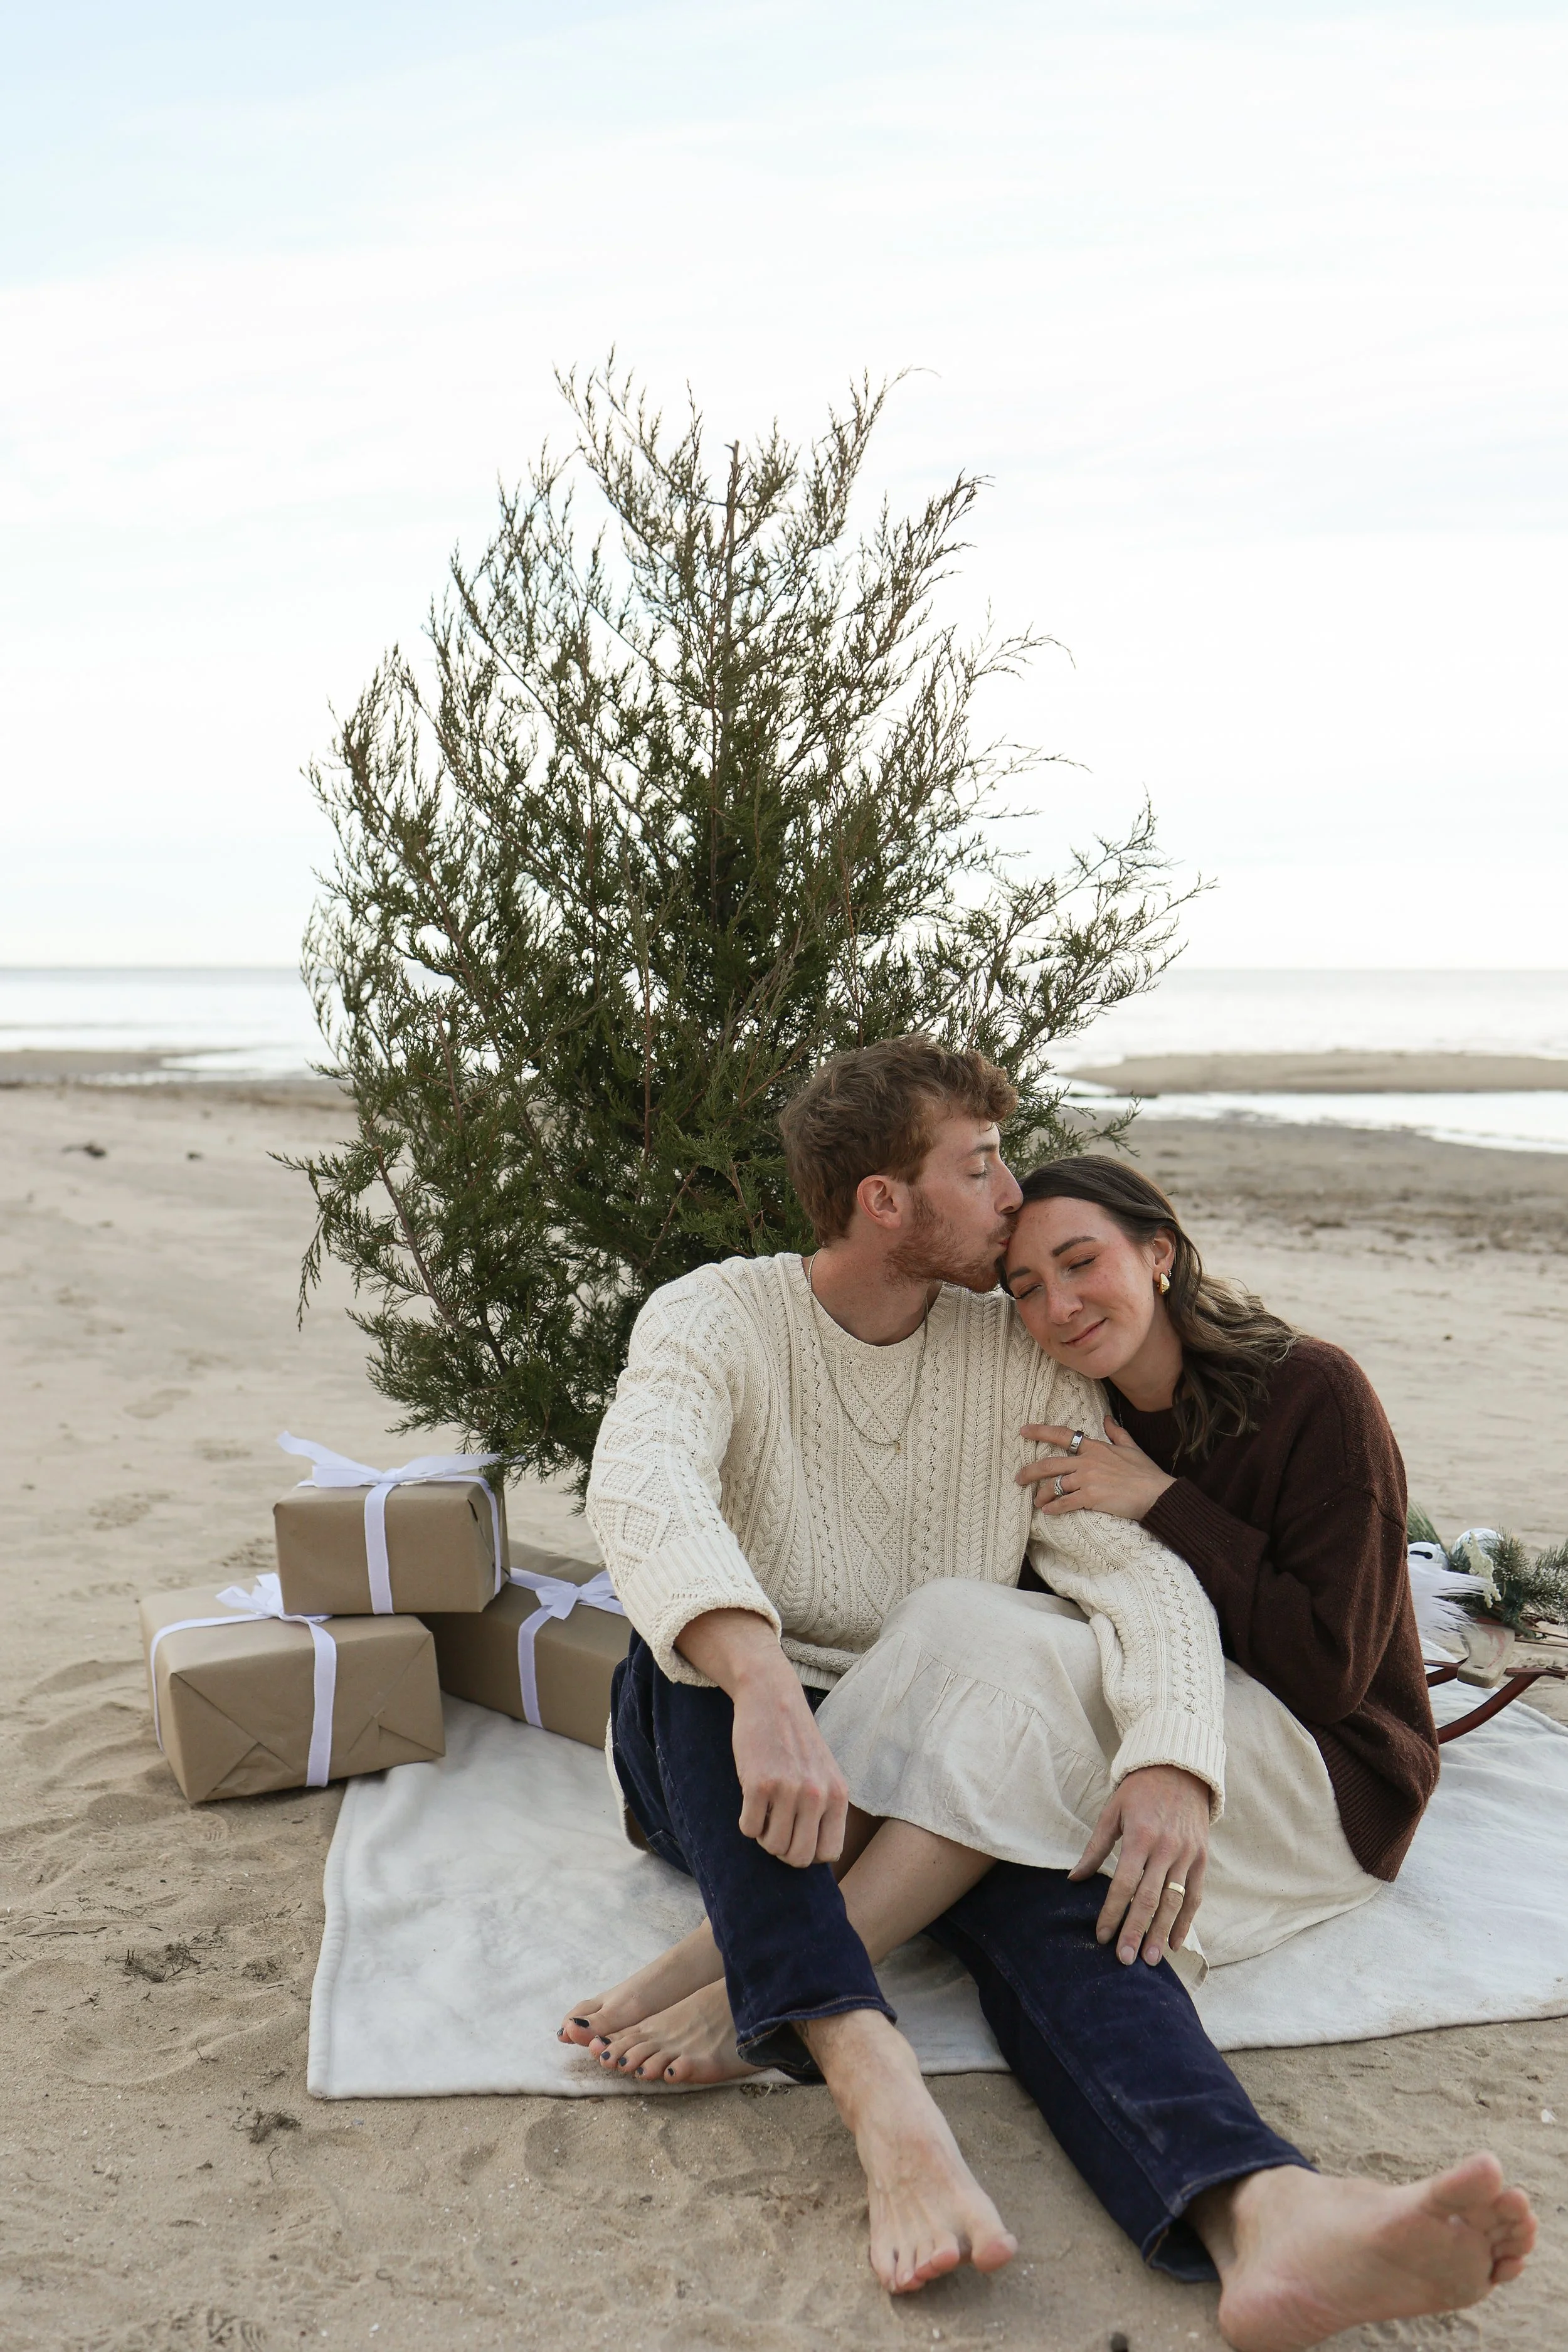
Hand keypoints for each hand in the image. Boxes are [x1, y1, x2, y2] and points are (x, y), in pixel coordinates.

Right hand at [676, 1608, 848, 1868]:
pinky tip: (750, 1801)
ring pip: (773, 1846)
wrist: (771, 1698)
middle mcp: (817, 1795)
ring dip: (763, 1836)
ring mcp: (788, 1790)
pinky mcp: (758, 1783)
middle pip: (798, 1858)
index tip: (797, 1836)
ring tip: (764, 1811)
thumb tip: (813, 1856)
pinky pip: (749, 1829)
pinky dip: (746, 1822)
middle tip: (775, 1827)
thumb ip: (825, 1809)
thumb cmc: (796, 1740)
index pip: (829, 1853)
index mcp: (838, 1795)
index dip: (808, 1852)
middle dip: (783, 1850)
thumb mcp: (824, 1772)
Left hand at [1016, 1416, 1174, 1522]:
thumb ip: (1117, 1432)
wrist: (1156, 1494)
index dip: (1040, 1431)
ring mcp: (1087, 1479)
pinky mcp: (1090, 1497)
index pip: (1063, 1435)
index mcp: (1095, 1447)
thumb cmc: (1145, 1472)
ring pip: (1054, 1485)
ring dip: (1042, 1495)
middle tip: (1018, 1478)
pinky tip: (1048, 1512)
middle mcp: (1087, 1461)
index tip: (1023, 1431)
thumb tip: (1108, 1418)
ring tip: (1037, 1501)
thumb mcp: (1131, 1447)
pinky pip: (1064, 1503)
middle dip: (1030, 1471)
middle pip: (1050, 1464)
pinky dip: (1054, 1508)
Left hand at [1069, 1764, 1208, 1965]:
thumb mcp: (1113, 1812)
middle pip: (1149, 1899)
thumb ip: (1096, 1848)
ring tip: (1150, 1960)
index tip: (1101, 1936)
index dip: (1112, 1911)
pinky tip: (1176, 1942)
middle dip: (1135, 1931)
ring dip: (1161, 1933)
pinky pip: (1194, 1896)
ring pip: (1174, 1902)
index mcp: (1141, 1837)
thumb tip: (1073, 1879)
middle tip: (1124, 1960)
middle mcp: (1166, 1849)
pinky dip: (1186, 1921)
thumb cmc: (1140, 1791)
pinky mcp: (1201, 1858)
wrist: (1180, 1769)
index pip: (1124, 1883)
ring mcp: (1187, 1855)